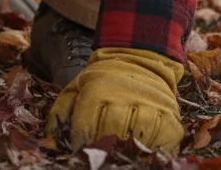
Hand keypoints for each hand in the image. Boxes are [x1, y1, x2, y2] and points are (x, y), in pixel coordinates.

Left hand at [45, 47, 183, 151]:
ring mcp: (151, 105)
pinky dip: (152, 151)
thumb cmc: (103, 81)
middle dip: (101, 149)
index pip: (86, 124)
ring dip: (126, 151)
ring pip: (137, 137)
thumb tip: (50, 137)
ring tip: (117, 157)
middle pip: (111, 132)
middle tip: (98, 158)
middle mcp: (125, 95)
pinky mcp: (170, 117)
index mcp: (98, 88)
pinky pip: (164, 141)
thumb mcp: (77, 87)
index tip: (78, 153)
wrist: (141, 63)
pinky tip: (141, 155)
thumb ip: (61, 110)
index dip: (80, 143)